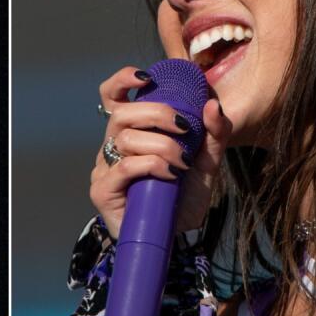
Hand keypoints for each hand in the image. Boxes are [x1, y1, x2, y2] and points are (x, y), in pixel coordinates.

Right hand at [89, 65, 232, 238]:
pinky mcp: (102, 190)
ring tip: (181, 163)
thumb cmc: (183, 197)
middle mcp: (112, 146)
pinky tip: (169, 174)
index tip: (146, 78)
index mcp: (132, 132)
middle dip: (158, 114)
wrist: (175, 238)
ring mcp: (103, 168)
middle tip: (185, 129)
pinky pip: (124, 165)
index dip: (122, 80)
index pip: (113, 96)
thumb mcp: (206, 162)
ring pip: (125, 138)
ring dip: (161, 145)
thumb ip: (213, 133)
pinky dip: (151, 165)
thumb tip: (212, 104)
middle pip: (122, 113)